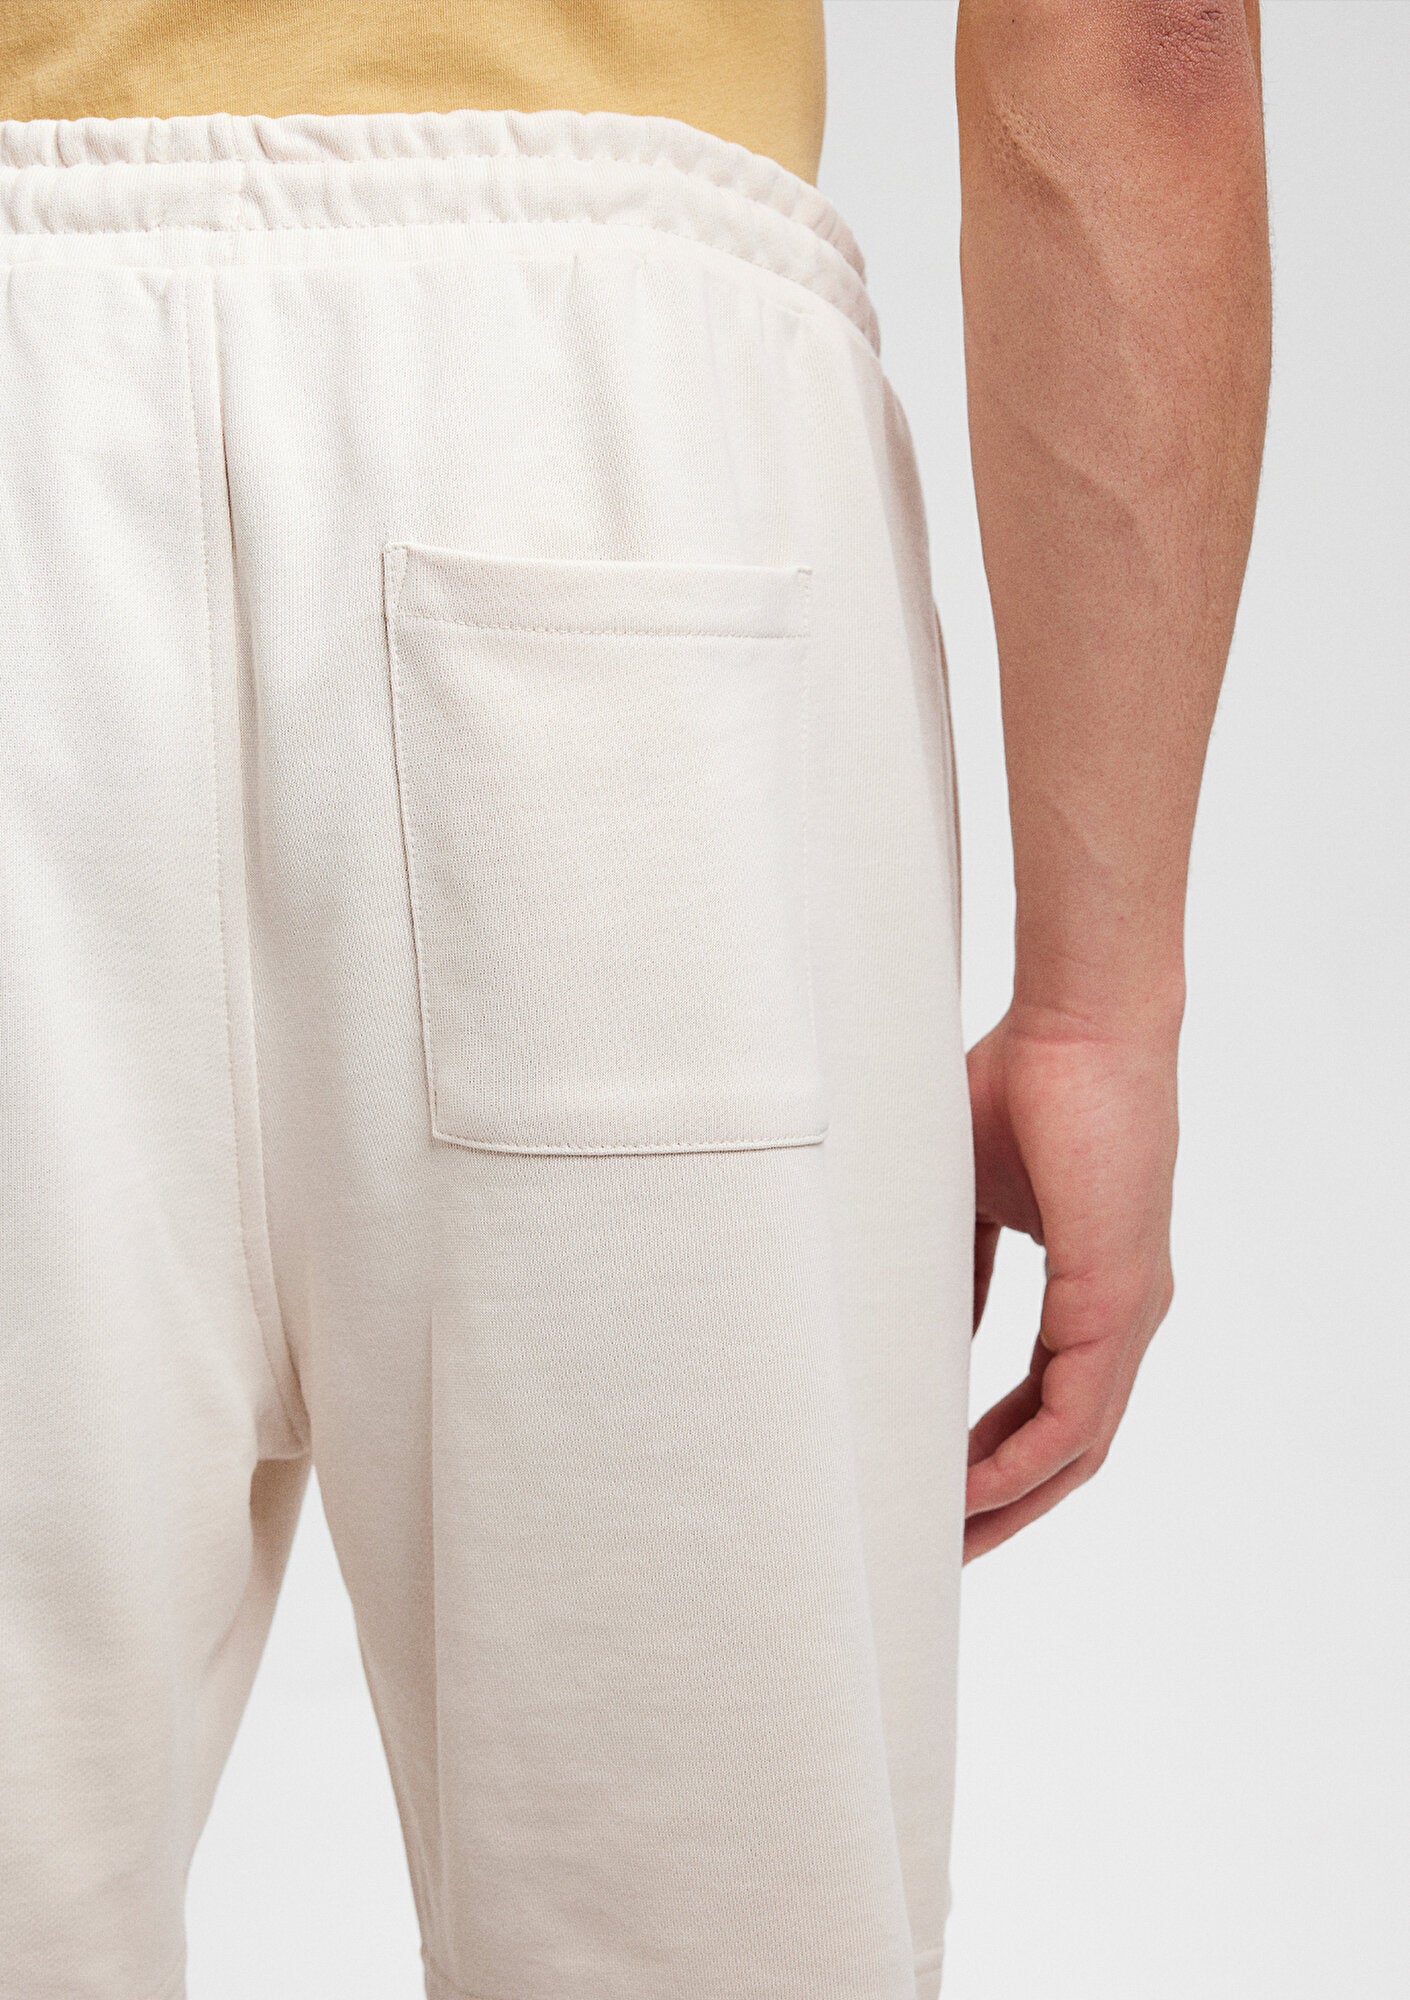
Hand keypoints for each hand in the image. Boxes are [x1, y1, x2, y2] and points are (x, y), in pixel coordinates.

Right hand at [964, 1004, 1178, 1560]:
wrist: (1077, 1025)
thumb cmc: (1026, 1083)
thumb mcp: (972, 1197)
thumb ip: (959, 1270)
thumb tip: (932, 1330)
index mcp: (1095, 1291)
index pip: (1049, 1402)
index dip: (994, 1455)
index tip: (936, 1488)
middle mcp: (1122, 1313)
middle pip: (1071, 1448)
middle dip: (1003, 1504)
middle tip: (938, 1547)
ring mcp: (1128, 1312)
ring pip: (1076, 1447)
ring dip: (1009, 1500)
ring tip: (944, 1539)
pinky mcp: (1118, 1299)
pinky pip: (1074, 1416)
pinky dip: (1020, 1461)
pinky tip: (967, 1488)